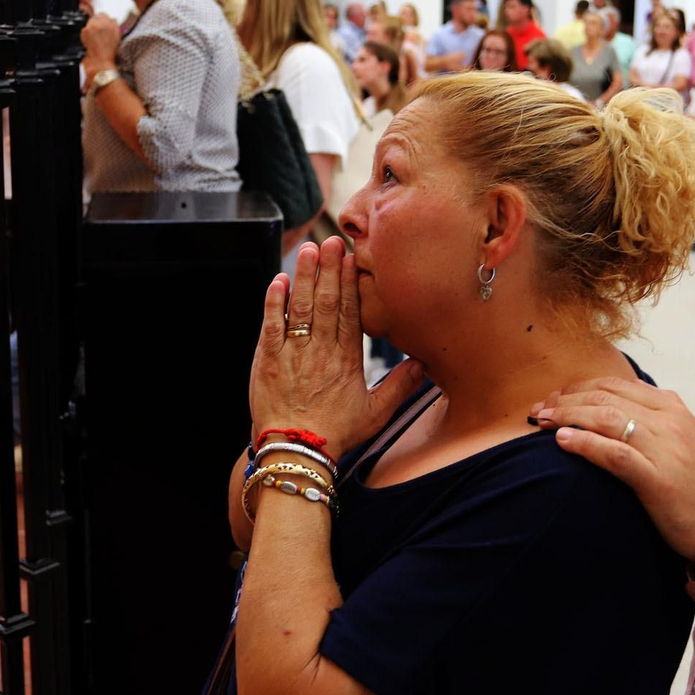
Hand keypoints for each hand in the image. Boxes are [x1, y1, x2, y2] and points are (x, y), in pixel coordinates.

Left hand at [81, 11, 119, 72]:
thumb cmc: (108, 51)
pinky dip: (87, 33)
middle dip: (96, 23)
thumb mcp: (117, 37)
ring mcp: (90, 27)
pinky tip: (91, 40)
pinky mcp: (84, 31)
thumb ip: (115, 25)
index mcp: (108, 23)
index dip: (103, 19)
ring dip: (91, 28)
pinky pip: (85, 29)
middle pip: (95, 18)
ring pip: (89, 23)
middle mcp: (99, 23)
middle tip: (99, 32)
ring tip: (95, 38)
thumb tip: (112, 19)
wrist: (100, 60)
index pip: (103, 14)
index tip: (102, 24)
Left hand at [251, 238, 425, 459]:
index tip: (353, 259)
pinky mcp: (268, 360)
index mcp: (348, 360)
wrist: (296, 453)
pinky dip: (273, 302)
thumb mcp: (377, 413)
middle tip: (332, 241)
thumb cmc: (336, 434)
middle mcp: (321, 351)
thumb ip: (401, 387)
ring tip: (308, 250)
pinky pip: (271, 325)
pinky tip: (278, 281)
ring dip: (304, 276)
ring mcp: (293, 353)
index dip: (352, 283)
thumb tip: (425, 365)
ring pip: (299, 307)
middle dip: (329, 269)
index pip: (351, 312)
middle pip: (327, 302)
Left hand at [531, 378, 694, 575]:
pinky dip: (585, 444)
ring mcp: (665, 449)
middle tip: (540, 409)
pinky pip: (614, 454)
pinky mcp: (658, 479)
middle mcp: (670, 421)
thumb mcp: (686, 443)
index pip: (617, 385)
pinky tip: (562, 442)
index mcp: (674, 409)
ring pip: (606, 418)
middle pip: (605, 397)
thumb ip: (657, 424)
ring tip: (542, 421)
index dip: (581, 388)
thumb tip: (620, 414)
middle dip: (566, 400)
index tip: (557, 397)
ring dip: (568, 416)